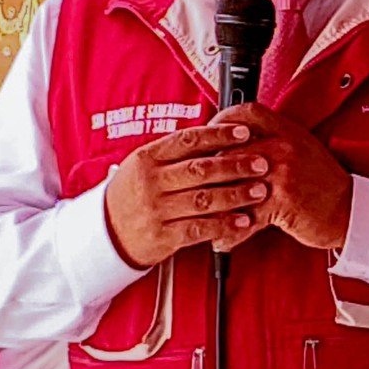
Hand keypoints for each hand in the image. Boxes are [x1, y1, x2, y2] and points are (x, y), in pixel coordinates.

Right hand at [103, 123, 269, 268]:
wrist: (106, 233)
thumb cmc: (132, 195)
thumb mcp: (144, 165)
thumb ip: (175, 152)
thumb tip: (217, 134)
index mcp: (147, 158)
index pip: (187, 140)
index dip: (219, 135)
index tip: (244, 132)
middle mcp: (150, 182)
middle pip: (200, 169)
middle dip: (236, 165)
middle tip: (262, 163)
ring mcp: (156, 210)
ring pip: (203, 199)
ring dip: (236, 195)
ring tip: (260, 191)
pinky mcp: (162, 236)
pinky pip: (199, 229)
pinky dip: (224, 226)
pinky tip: (244, 222)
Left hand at [211, 103, 353, 251]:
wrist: (349, 210)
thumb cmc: (322, 183)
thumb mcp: (301, 148)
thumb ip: (272, 140)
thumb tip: (236, 142)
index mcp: (286, 130)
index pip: (246, 113)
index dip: (220, 121)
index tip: (206, 135)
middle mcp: (283, 147)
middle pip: (229, 150)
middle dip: (207, 171)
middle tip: (193, 185)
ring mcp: (282, 172)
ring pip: (233, 183)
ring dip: (213, 205)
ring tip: (201, 217)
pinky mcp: (282, 200)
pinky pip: (246, 215)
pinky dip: (231, 232)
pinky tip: (222, 239)